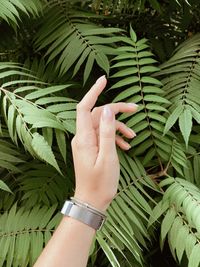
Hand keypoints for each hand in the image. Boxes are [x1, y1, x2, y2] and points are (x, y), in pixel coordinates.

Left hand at [71, 75, 137, 210]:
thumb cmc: (100, 183)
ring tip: (133, 136)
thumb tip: (106, 110)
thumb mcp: (108, 157)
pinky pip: (102, 136)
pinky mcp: (90, 148)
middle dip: (116, 110)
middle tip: (135, 109)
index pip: (84, 107)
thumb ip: (107, 133)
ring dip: (118, 126)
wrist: (91, 201)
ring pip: (102, 125)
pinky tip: (126, 145)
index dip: (93, 92)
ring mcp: (86, 143)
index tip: (104, 80)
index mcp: (84, 138)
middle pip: (97, 114)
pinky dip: (114, 137)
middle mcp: (82, 138)